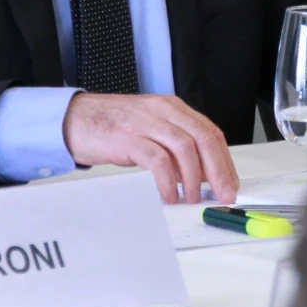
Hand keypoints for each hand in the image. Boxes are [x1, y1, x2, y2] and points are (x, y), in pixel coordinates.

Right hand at [63, 93, 238, 204]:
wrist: (74, 119)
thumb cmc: (112, 127)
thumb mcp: (150, 129)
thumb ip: (175, 146)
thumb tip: (200, 174)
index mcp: (172, 108)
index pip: (209, 132)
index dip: (224, 160)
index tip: (231, 182)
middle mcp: (163, 110)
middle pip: (203, 138)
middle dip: (218, 170)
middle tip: (223, 193)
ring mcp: (146, 122)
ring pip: (185, 148)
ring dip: (193, 178)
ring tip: (191, 198)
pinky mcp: (129, 137)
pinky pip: (158, 160)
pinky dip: (167, 181)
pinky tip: (168, 195)